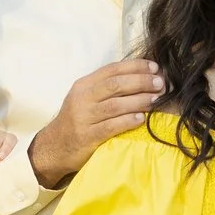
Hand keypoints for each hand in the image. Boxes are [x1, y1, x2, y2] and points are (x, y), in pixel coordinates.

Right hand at [28, 58, 164, 186]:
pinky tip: (141, 119)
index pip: (111, 70)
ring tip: (156, 100)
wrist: (54, 147)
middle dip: (140, 82)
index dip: (135, 66)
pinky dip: (128, 121)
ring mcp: (83, 118)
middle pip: (114, 85)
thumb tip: (141, 76)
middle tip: (160, 83)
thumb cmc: (77, 121)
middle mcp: (82, 99)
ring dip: (138, 101)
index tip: (154, 67)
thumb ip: (108, 88)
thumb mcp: (86, 99)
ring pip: (115, 105)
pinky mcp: (87, 137)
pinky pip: (110, 127)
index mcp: (84, 85)